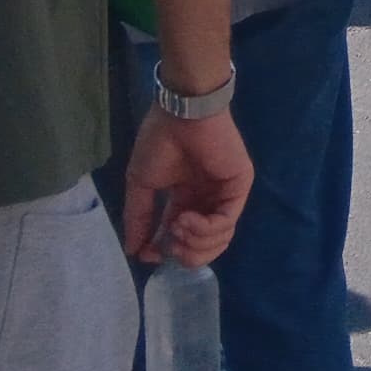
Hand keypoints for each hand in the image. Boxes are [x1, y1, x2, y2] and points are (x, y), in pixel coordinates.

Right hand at [124, 104, 250, 265]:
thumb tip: (132, 251)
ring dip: (193, 243)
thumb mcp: (141, 184)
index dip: (166, 252)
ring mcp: (225, 195)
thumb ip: (138, 218)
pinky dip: (203, 230)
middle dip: (184, 254)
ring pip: (219, 241)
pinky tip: (185, 219)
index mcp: (186, 198)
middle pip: (204, 246)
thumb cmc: (159, 142)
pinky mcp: (238, 188)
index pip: (181, 238)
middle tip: (169, 243)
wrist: (180, 115)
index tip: (149, 255)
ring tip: (177, 226)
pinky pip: (226, 223)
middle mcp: (207, 200)